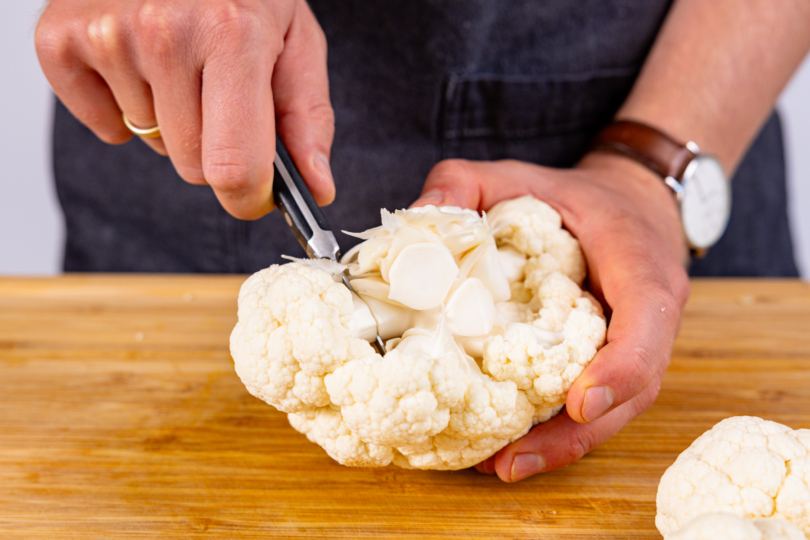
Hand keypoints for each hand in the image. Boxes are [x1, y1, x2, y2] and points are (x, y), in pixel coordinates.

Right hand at [35, 0, 334, 218]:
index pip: (233, 167)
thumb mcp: (296, 40)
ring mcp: (108, 34)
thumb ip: (308, 117)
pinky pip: (103, 125)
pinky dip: (124, 109)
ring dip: (173, 118)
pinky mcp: (61, 37)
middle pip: (192, 166)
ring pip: (152, 142)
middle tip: (221, 91)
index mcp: (233, 35)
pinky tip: (142, 65)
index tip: (255, 194)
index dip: (248, 196)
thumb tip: (317, 189)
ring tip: (183, 61)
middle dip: (214, 146)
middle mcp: (165, 33)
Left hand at [412, 153, 689, 481]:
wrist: (628, 207)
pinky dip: (557, 433)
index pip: (647, 321)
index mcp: (639, 266)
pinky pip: (594, 406)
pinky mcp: (610, 362)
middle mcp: (645, 317)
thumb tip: (416, 220)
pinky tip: (508, 449)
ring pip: (613, 411)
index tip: (578, 402)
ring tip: (502, 466)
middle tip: (514, 460)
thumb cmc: (574, 197)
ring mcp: (633, 347)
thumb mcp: (520, 175)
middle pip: (632, 391)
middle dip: (577, 434)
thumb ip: (467, 183)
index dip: (620, 368)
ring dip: (563, 446)